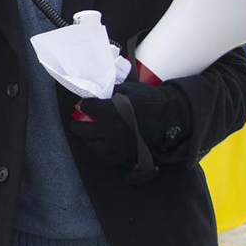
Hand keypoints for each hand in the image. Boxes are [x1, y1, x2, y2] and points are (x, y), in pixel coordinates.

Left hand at [71, 81, 189, 164]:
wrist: (169, 117)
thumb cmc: (149, 100)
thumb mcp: (127, 89)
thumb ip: (109, 93)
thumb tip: (96, 96)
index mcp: (111, 110)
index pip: (86, 107)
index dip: (84, 104)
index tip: (84, 104)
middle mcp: (112, 129)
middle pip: (82, 130)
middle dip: (77, 124)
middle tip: (76, 121)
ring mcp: (118, 143)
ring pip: (92, 145)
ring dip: (87, 138)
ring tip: (87, 133)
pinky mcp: (126, 153)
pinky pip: (106, 156)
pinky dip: (100, 150)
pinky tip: (100, 143)